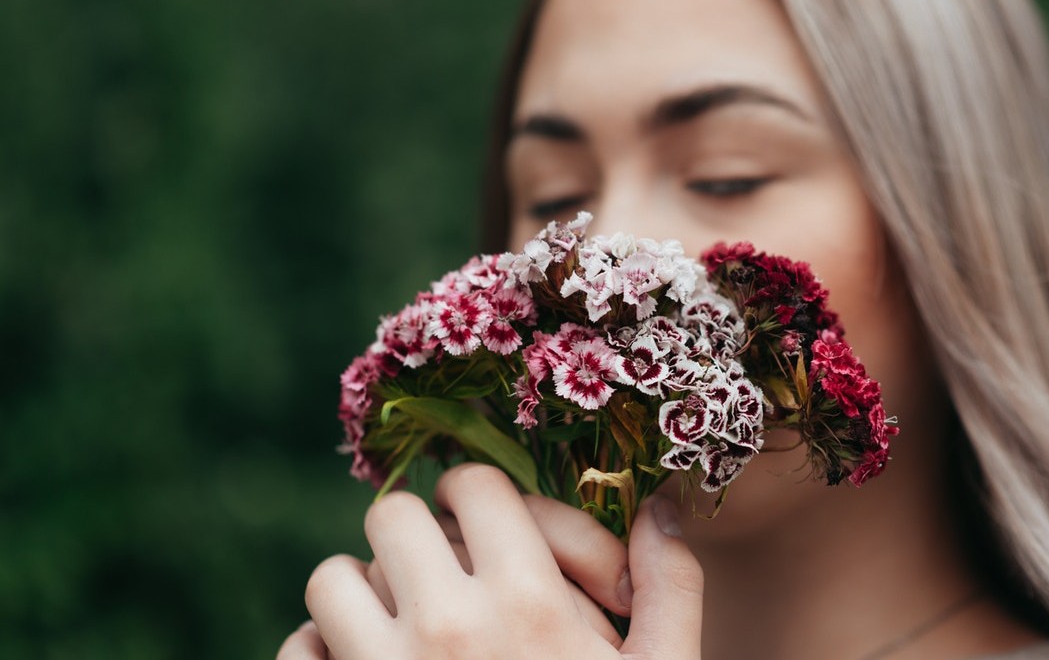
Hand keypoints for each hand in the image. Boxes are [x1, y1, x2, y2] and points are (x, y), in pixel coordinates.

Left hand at [278, 464, 703, 658]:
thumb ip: (671, 585)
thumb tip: (660, 503)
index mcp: (530, 604)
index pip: (474, 486)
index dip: (481, 497)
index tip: (491, 527)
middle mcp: (446, 628)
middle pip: (392, 515)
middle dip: (420, 535)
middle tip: (450, 573)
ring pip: (333, 578)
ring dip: (365, 590)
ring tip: (406, 625)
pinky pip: (298, 650)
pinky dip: (320, 652)